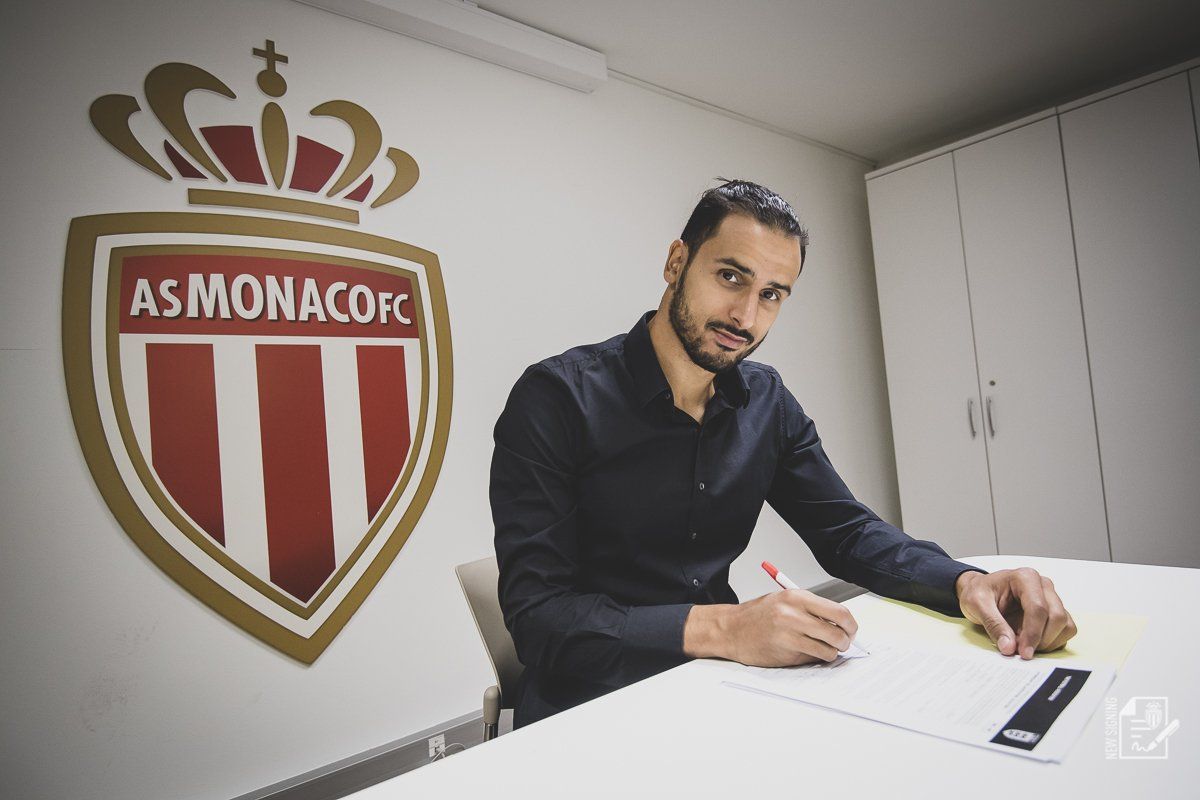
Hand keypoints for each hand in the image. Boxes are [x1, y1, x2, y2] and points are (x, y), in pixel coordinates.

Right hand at [718, 589, 858, 666]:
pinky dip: (819, 657)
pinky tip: (811, 653)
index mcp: (796, 596)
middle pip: (839, 629)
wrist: (730, 629)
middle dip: (847, 640)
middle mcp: (794, 612)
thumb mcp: (784, 602)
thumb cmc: (756, 617)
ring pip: (830, 646)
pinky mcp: (786, 649)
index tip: (851, 630)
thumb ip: (811, 610)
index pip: (838, 610)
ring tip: (825, 649)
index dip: (850, 624)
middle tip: (844, 643)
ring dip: (833, 651)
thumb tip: (840, 625)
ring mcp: (790, 631)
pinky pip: (816, 656)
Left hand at [956, 568, 1077, 658]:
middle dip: (1041, 640)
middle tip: (1021, 651)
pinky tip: (1032, 643)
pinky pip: (1065, 631)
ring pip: (1065, 625)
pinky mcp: (1055, 612)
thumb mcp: (976, 604)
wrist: (980, 591)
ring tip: (1024, 645)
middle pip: (1057, 617)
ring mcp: (1052, 598)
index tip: (1023, 652)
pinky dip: (1052, 642)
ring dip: (1048, 642)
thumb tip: (1009, 647)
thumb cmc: (979, 592)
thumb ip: (993, 624)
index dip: (1033, 633)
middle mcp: (1043, 586)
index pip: (1038, 608)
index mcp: (1025, 578)